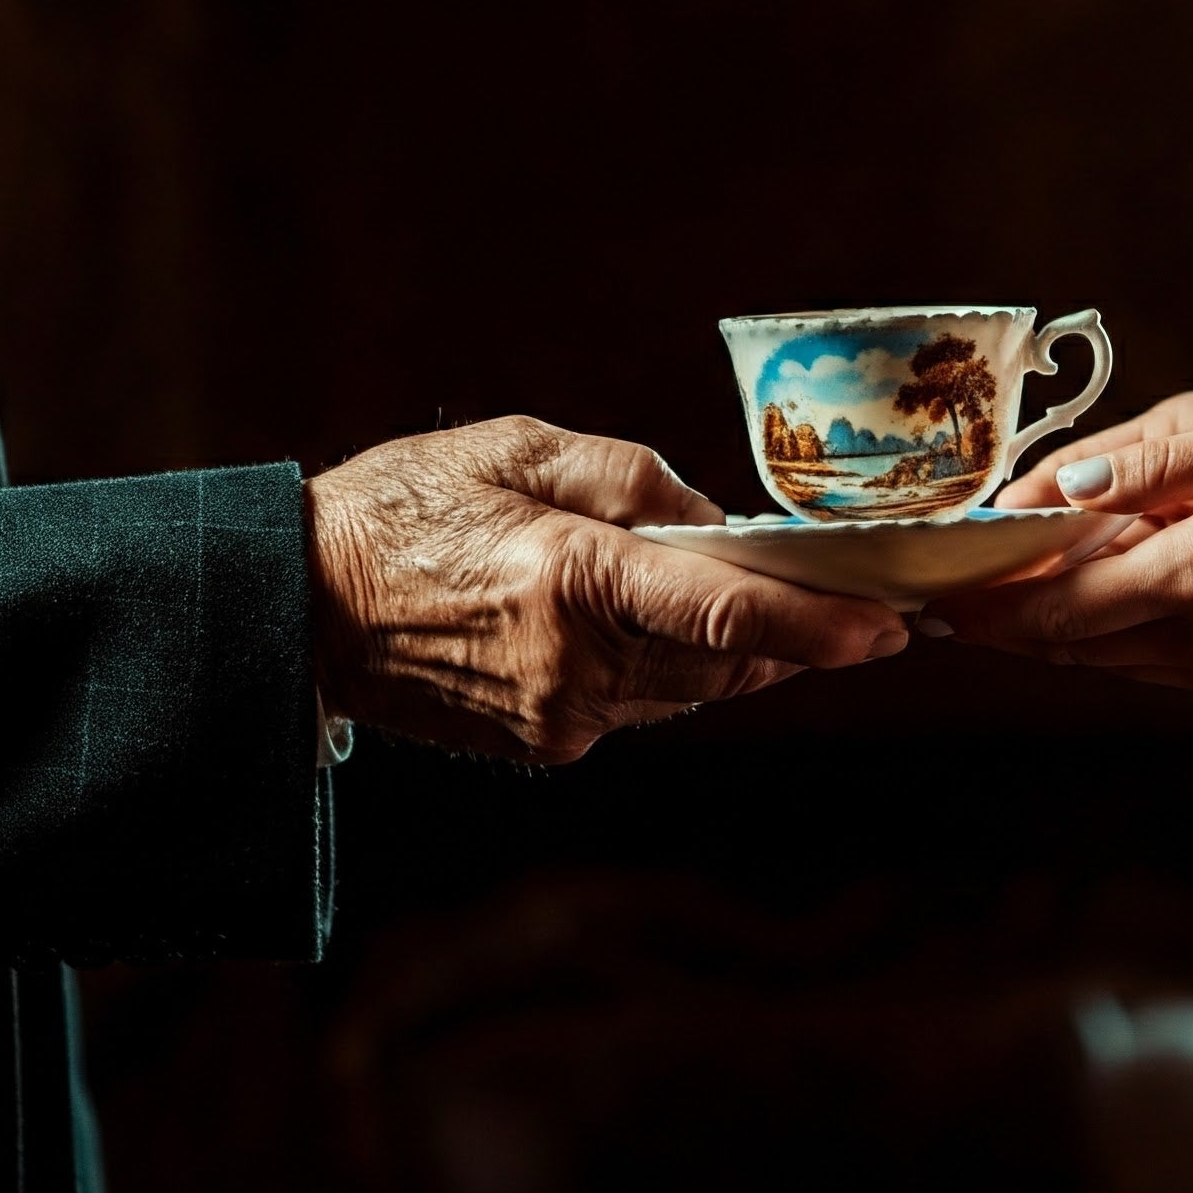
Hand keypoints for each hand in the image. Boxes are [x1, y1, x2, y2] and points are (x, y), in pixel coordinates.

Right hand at [305, 416, 907, 760]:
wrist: (301, 607)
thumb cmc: (406, 508)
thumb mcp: (520, 449)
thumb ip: (632, 482)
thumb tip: (716, 524)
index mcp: (573, 581)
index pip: (728, 615)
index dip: (822, 626)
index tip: (891, 627)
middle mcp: (575, 668)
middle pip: (729, 666)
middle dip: (798, 640)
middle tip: (861, 610)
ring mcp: (560, 718)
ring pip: (692, 694)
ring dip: (741, 657)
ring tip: (778, 612)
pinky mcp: (545, 744)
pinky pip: (643, 707)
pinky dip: (673, 672)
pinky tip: (669, 630)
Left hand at [930, 408, 1192, 704]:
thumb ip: (1139, 466)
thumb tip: (1049, 491)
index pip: (1054, 610)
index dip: (985, 607)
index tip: (931, 595)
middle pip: (1068, 646)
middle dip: (1004, 622)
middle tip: (944, 597)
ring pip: (1106, 660)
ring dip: (1054, 630)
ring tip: (1002, 593)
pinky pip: (1152, 663)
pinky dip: (1111, 633)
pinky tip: (1096, 594)